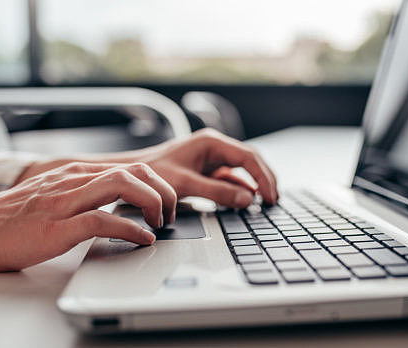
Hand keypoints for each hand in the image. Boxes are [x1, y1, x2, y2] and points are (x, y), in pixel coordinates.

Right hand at [0, 162, 174, 272]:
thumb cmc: (11, 218)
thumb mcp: (53, 195)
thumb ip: (83, 193)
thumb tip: (115, 203)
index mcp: (75, 174)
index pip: (130, 167)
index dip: (157, 184)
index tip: (165, 203)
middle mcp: (73, 181)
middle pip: (134, 171)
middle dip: (162, 190)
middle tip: (169, 213)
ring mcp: (64, 202)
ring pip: (122, 185)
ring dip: (152, 204)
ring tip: (160, 223)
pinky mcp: (55, 227)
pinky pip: (102, 221)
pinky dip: (130, 229)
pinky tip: (142, 239)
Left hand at [138, 129, 278, 207]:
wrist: (133, 174)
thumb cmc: (154, 173)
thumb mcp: (186, 184)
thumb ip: (217, 192)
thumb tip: (247, 198)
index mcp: (211, 142)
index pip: (248, 157)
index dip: (262, 177)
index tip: (270, 195)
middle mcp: (214, 146)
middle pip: (250, 160)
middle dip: (264, 179)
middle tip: (275, 199)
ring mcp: (212, 158)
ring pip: (243, 169)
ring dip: (255, 183)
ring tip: (268, 200)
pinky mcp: (207, 169)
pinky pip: (231, 177)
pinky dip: (242, 187)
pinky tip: (249, 199)